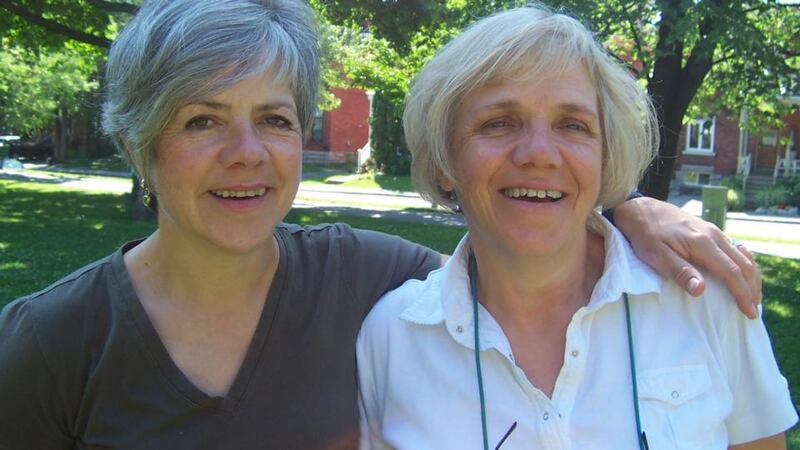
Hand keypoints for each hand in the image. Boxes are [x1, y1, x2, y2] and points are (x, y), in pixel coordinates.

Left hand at [613, 197, 761, 318]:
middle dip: (752, 288)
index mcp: (702, 243)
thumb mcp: (655, 255)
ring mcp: (713, 231)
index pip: (731, 272)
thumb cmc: (645, 234)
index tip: (749, 312)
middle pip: (744, 264)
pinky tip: (744, 273)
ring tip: (752, 296)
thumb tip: (700, 290)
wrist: (640, 209)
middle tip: (754, 310)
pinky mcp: (709, 230)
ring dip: (751, 277)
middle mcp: (714, 235)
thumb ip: (679, 271)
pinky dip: (744, 263)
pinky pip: (735, 248)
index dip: (743, 293)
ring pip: (743, 255)